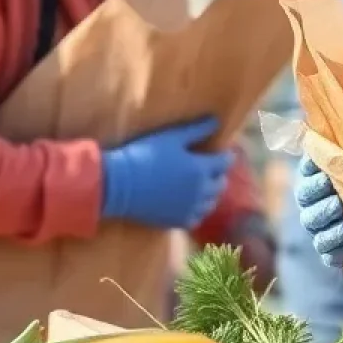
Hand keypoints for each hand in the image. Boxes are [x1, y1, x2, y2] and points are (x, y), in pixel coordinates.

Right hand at [100, 116, 232, 230]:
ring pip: (211, 203)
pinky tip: (189, 204)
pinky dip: (197, 211)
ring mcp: (189, 208)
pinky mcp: (176, 221)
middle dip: (218, 175)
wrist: (118, 184)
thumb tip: (216, 121)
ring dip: (210, 194)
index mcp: (200, 168)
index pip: (224, 162)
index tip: (222, 153)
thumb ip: (196, 130)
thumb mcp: (170, 138)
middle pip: (220, 184)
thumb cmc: (143, 155)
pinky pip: (196, 219)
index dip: (225, 156)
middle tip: (211, 170)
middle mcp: (200, 191)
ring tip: (201, 187)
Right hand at [295, 154, 342, 268]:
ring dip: (326, 222)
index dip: (312, 171)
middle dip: (318, 196)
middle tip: (335, 196)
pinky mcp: (333, 250)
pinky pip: (326, 252)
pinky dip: (334, 249)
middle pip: (305, 196)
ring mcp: (321, 226)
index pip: (308, 168)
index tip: (325, 172)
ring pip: (312, 223)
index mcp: (323, 173)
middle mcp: (316, 198)